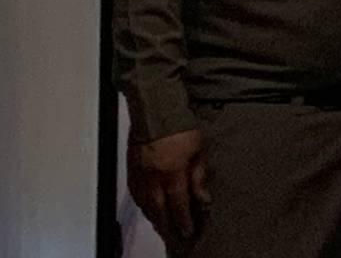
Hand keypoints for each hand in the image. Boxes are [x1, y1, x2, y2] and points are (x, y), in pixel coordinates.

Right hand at [126, 129, 211, 244]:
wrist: (155, 112)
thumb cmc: (182, 128)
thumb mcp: (199, 151)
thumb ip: (199, 177)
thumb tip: (203, 200)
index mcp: (172, 173)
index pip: (178, 205)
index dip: (183, 220)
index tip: (188, 231)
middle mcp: (153, 179)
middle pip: (159, 210)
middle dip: (167, 225)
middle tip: (174, 236)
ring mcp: (139, 175)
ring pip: (145, 205)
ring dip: (154, 218)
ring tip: (162, 226)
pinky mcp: (131, 170)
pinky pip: (135, 195)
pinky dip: (143, 206)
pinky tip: (148, 209)